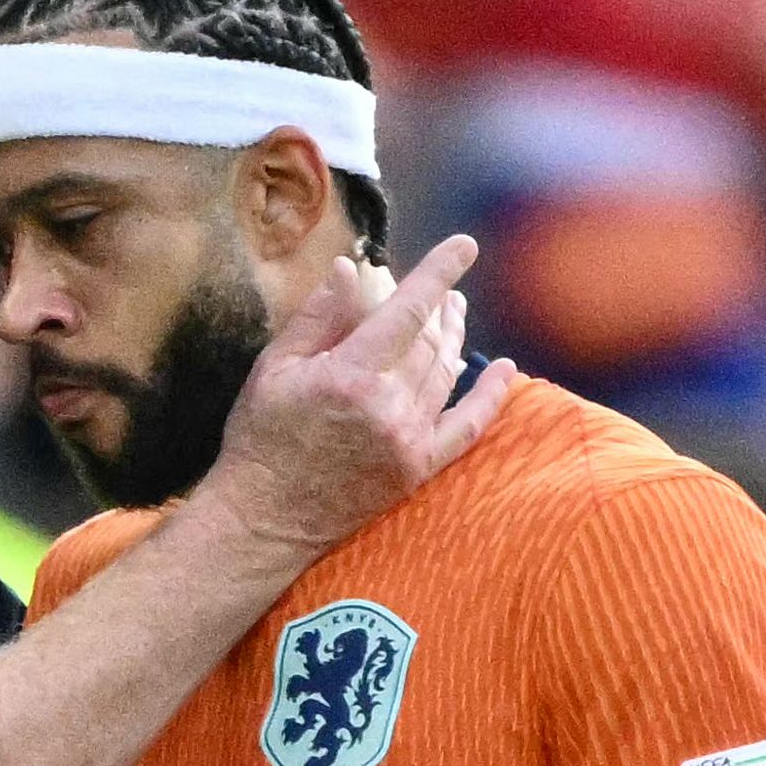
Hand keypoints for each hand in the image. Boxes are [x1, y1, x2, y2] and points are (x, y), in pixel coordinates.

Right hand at [201, 237, 516, 557]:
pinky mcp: (416, 468)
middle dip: (439, 306)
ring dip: (454, 337)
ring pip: (446, 373)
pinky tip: (505, 370)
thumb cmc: (260, 439)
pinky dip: (489, 398)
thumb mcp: (273, 369)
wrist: (263, 520)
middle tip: (444, 287)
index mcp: (351, 375)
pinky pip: (465, 428)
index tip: (464, 246)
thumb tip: (351, 269)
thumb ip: (318, 317)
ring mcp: (408, 439)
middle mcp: (389, 405)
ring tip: (455, 312)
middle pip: (429, 340)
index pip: (408, 310)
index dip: (438, 273)